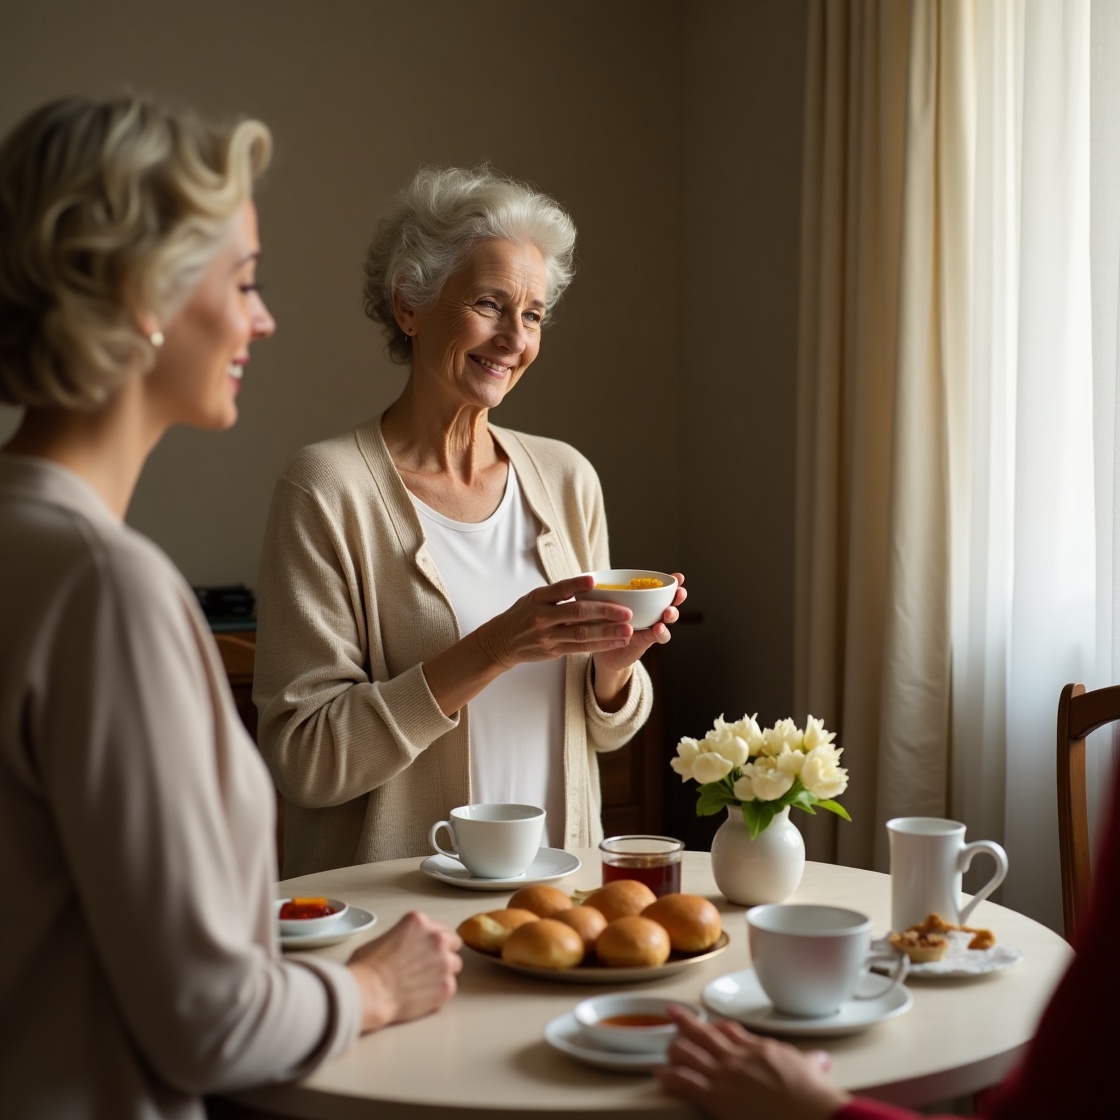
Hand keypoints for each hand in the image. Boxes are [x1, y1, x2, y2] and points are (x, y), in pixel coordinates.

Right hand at [346, 911, 462, 1031]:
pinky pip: (450, 986)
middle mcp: (436, 938)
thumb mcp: (383, 937)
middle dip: (443, 952)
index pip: (439, 927)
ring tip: (425, 982)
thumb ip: (403, 936)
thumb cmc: (368, 968)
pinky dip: (439, 991)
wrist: (370, 993)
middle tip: (429, 965)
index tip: (427, 949)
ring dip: (443, 971)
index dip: (432, 940)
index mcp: (419, 922)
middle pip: (453, 942)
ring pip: (455, 964)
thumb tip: (404, 946)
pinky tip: (423, 995)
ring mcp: (444, 961)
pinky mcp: (447, 985)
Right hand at [477, 574, 638, 668]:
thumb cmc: (523, 615)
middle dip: (604, 612)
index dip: (577, 584)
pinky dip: (600, 644)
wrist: (501, 642)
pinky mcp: (553, 651)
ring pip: (582, 634)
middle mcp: (542, 617)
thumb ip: (558, 593)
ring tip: (628, 631)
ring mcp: (547, 636)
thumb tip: (590, 584)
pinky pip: (580, 648)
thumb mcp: (534, 598)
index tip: (594, 581)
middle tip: (627, 612)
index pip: (559, 589)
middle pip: (577, 613)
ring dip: (608, 633)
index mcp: (538, 598)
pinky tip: (615, 641)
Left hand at [591, 574, 686, 705]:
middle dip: (678, 597)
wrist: (602, 651)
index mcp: (643, 601)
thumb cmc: (603, 624)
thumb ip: (605, 595)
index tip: (679, 577)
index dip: (673, 583)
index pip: (661, 589)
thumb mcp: (604, 607)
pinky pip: (659, 636)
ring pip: (668, 620)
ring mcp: (651, 627)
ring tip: (668, 612)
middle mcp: (650, 613)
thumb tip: (591, 577)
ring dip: (672, 614)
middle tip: (680, 593)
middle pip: (670, 602)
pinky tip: (657, 628)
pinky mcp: (647, 641)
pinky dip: (661, 632)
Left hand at [654, 1007, 848, 1119]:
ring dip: (675, 1049)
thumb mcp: (811, 1069)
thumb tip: (820, 1061)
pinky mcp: (717, 1098)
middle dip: (686, 1022)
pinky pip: (687, 1082)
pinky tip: (660, 1074)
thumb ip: (809, 1062)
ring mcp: (725, 1075)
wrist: (811, 1111)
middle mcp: (738, 1057)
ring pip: (690, 1053)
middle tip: (672, 1013)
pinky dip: (671, 1077)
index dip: (717, 1027)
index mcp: (759, 1048)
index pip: (731, 1031)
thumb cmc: (813, 1095)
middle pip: (706, 1033)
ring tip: (665, 1048)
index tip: (710, 1025)